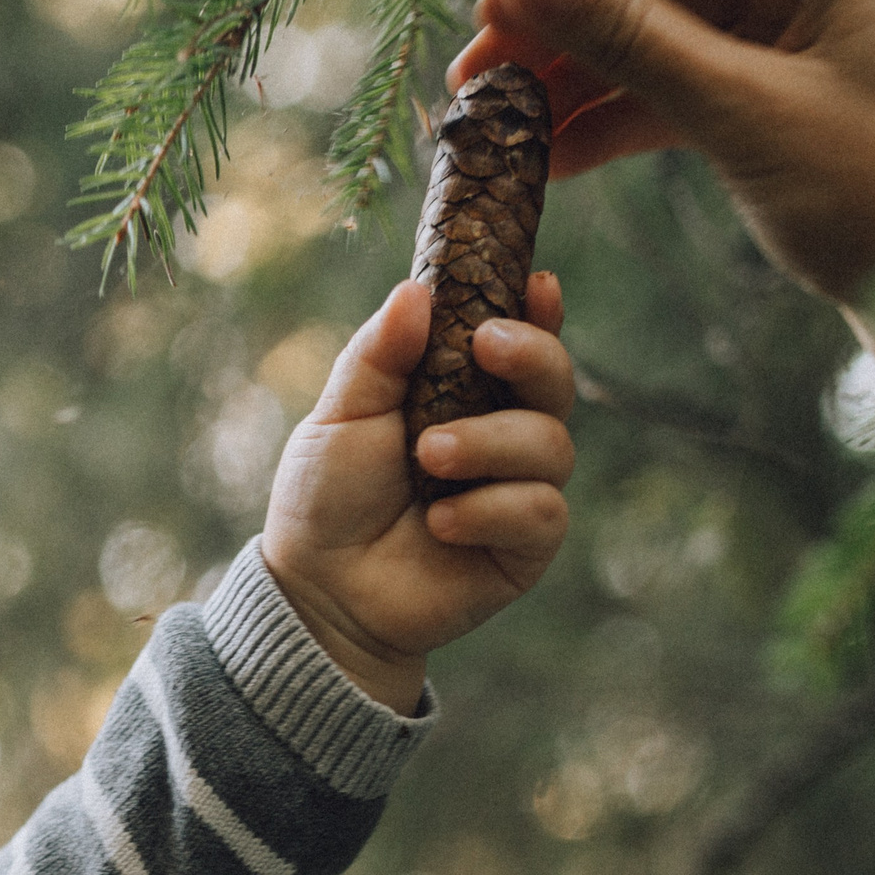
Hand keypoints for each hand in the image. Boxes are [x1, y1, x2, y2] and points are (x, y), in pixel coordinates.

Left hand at [263, 273, 574, 712]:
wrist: (319, 590)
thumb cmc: (327, 497)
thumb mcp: (341, 416)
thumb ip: (379, 356)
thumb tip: (415, 291)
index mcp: (464, 392)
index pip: (519, 340)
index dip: (538, 312)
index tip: (537, 284)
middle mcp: (503, 436)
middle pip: (555, 382)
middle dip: (532, 356)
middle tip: (486, 346)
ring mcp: (518, 491)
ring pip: (551, 445)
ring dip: (489, 442)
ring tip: (429, 455)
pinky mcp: (524, 549)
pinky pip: (541, 511)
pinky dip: (492, 509)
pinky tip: (441, 522)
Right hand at [451, 0, 874, 407]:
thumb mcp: (748, 116)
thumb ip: (635, 40)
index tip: (493, 14)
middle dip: (560, 27)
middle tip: (474, 81)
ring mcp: (795, 29)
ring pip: (653, 34)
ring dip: (573, 80)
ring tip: (492, 129)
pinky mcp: (777, 92)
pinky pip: (673, 88)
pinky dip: (612, 122)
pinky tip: (544, 159)